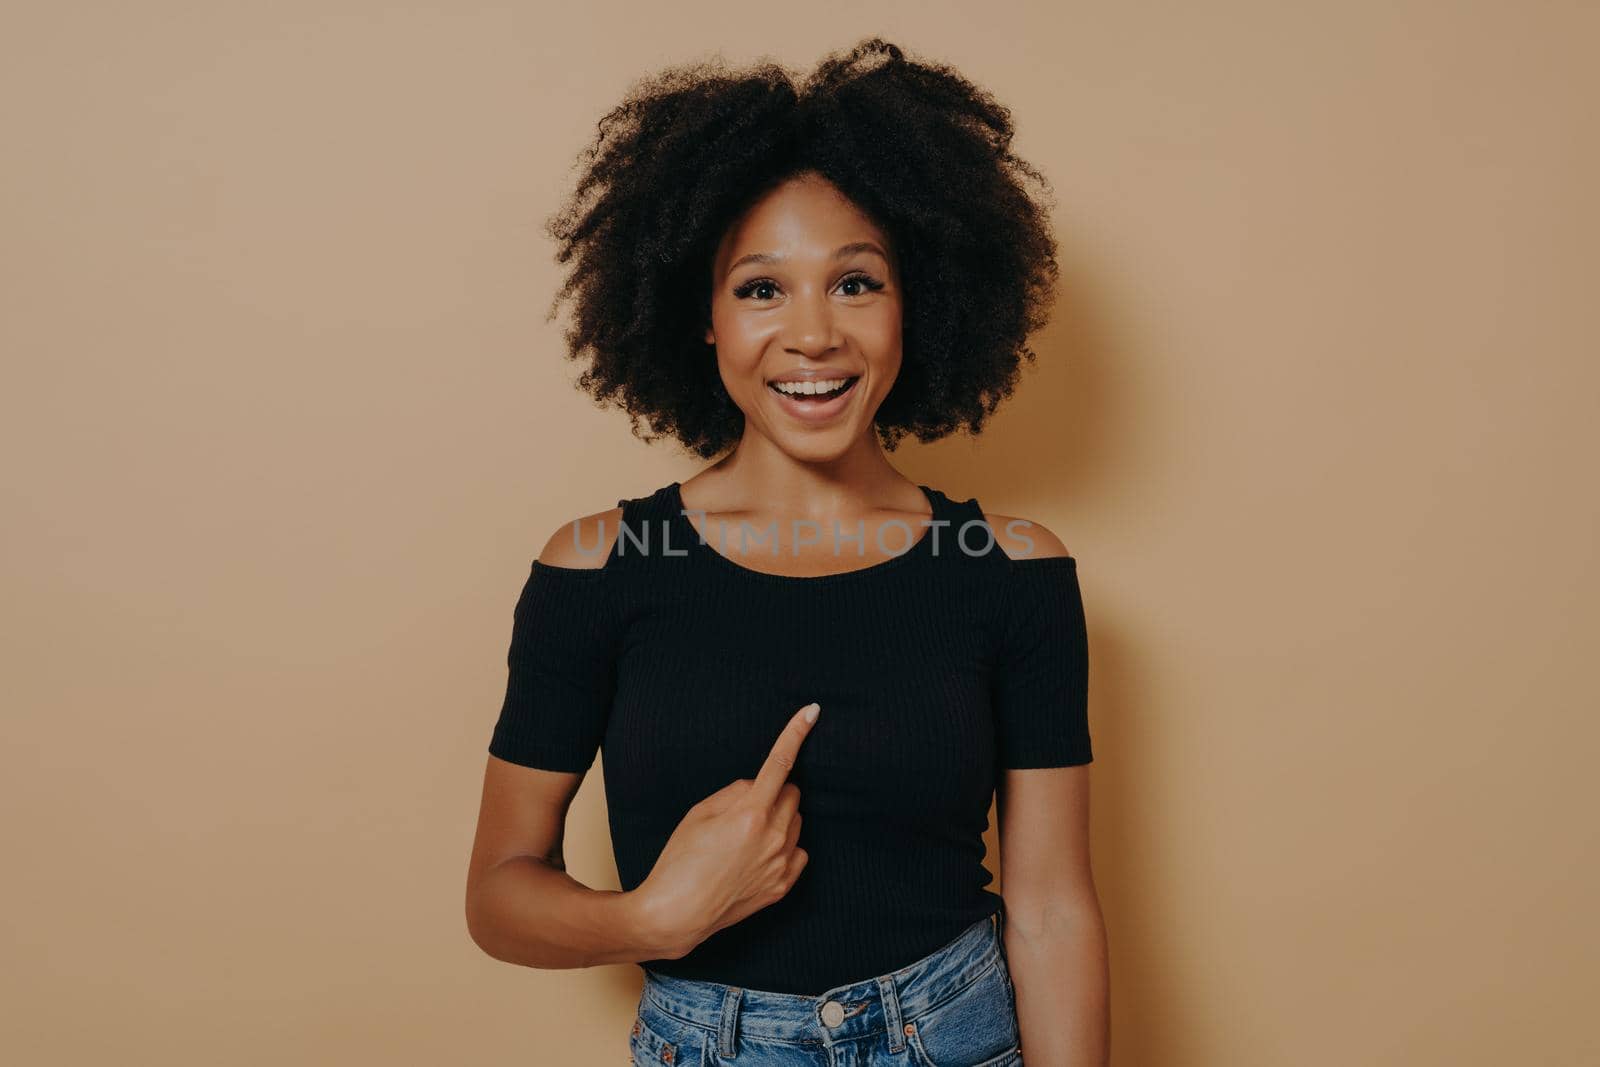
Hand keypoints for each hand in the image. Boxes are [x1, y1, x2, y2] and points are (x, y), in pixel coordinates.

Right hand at [634, 701, 819, 958]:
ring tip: (744, 838)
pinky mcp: (783, 886)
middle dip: (774, 791)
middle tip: (744, 807)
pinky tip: (757, 857)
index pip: (779, 762)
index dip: (796, 733)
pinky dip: (783, 846)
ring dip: (778, 819)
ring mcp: (781, 864)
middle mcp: (772, 837)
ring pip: (795, 822)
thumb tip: (758, 786)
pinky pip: (798, 851)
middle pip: (792, 793)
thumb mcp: (698, 813)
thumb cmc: (680, 861)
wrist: (677, 915)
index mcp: (749, 814)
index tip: (812, 711)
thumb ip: (735, 792)